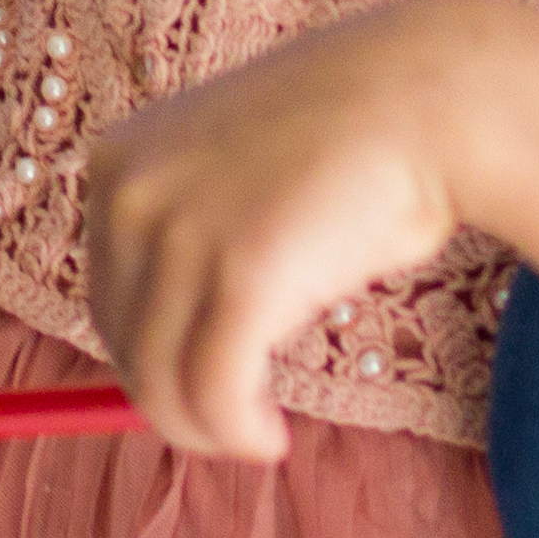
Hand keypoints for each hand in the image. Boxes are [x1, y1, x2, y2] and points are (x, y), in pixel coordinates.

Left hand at [78, 0, 508, 462]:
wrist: (431, 97)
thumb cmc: (355, 136)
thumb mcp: (240, 172)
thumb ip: (195, 237)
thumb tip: (173, 350)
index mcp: (120, 161)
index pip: (108, 296)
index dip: (152, 355)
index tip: (202, 383)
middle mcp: (130, 194)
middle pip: (125, 343)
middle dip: (177, 398)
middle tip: (236, 421)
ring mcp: (180, 234)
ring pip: (161, 381)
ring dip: (209, 430)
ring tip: (260, 436)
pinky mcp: (238, 278)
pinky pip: (214, 394)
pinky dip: (238, 434)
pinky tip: (271, 439)